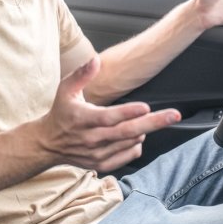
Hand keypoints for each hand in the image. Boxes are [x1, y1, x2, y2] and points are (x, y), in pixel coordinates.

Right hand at [36, 56, 180, 172]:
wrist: (48, 144)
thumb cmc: (61, 113)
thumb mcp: (65, 89)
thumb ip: (81, 74)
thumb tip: (95, 59)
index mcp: (81, 119)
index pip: (108, 117)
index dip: (127, 112)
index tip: (145, 107)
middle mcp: (90, 139)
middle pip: (126, 132)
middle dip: (153, 123)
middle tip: (174, 115)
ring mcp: (96, 154)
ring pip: (130, 142)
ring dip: (143, 130)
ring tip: (143, 119)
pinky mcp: (101, 164)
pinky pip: (128, 155)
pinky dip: (136, 144)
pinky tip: (134, 135)